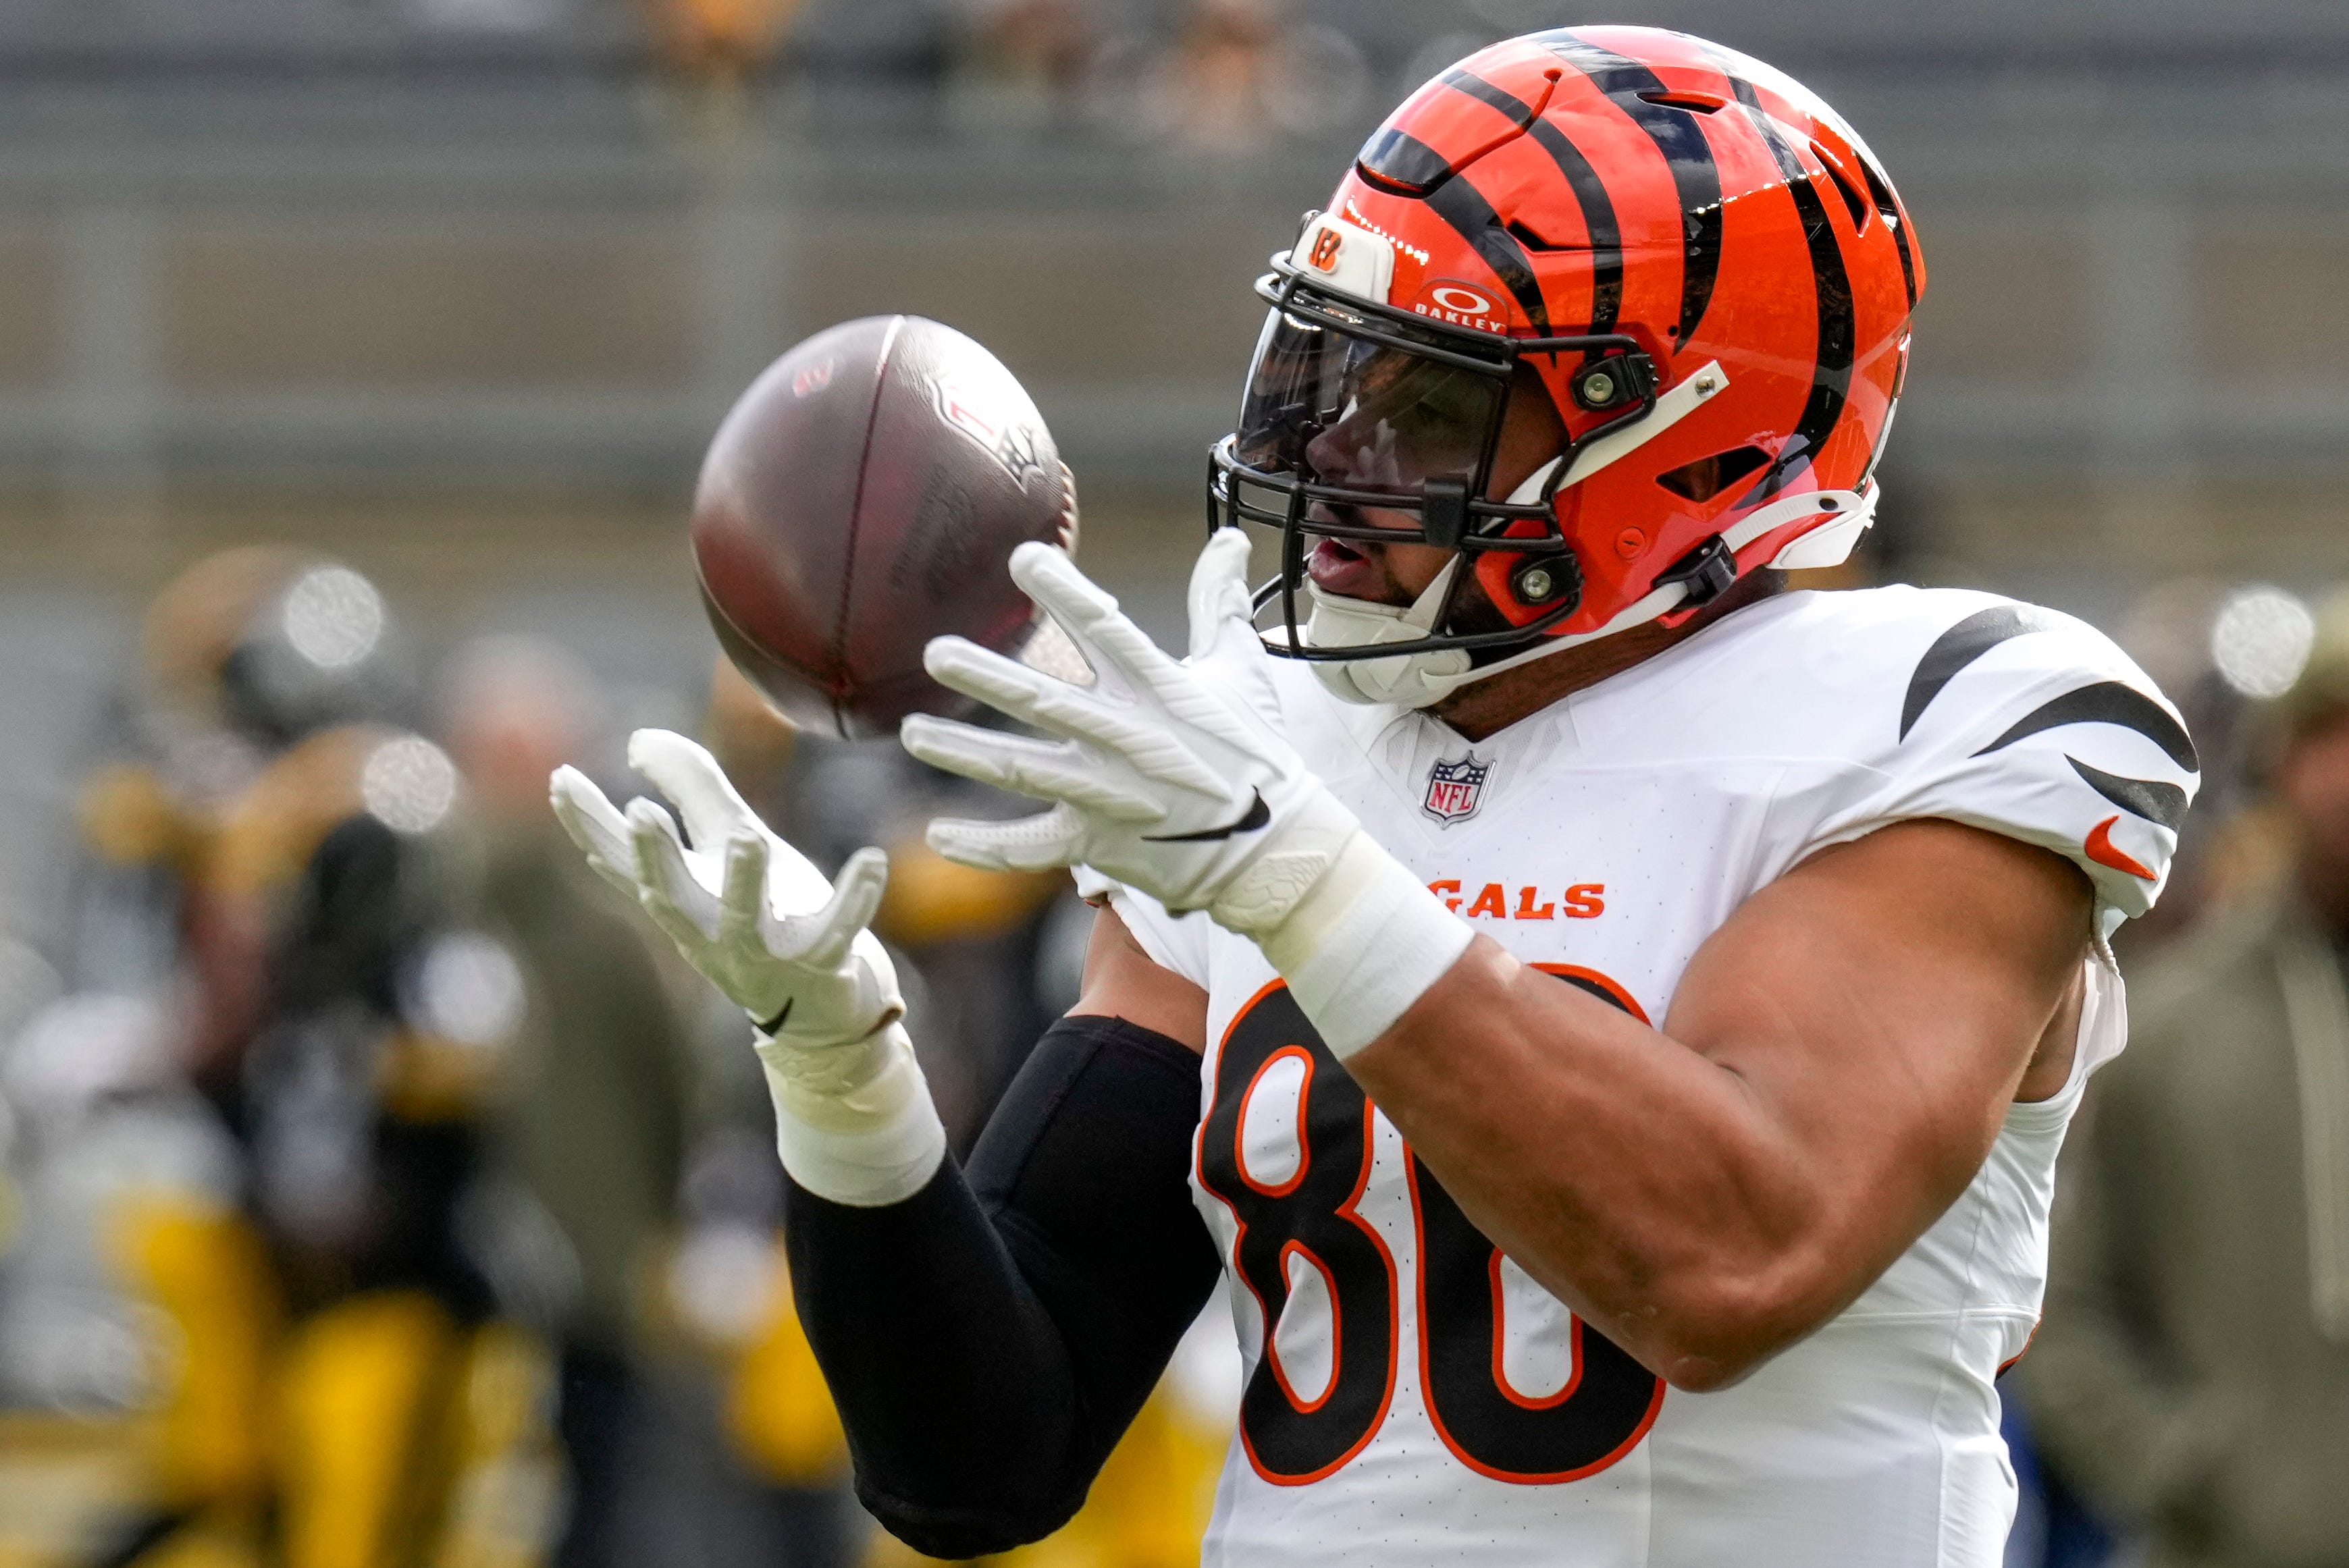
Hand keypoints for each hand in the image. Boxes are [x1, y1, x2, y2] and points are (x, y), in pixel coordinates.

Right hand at [549, 729, 900, 1046]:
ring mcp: (765, 953)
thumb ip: (689, 789)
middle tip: (640, 813)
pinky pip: (837, 933)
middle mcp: (711, 931)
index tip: (562, 779)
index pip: (622, 863)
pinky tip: (873, 860)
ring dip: (744, 881)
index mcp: (683, 900)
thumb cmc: (768, 916)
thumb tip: (640, 738)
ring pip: (746, 921)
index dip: (589, 824)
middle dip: (654, 858)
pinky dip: (855, 900)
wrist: (822, 1011)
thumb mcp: (727, 842)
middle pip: (670, 898)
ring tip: (746, 838)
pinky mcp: (820, 964)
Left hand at [900, 530, 1357, 934]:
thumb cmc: (1253, 754)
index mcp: (1161, 689)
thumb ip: (1220, 604)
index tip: (1021, 558)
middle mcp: (1128, 738)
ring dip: (964, 755)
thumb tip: (1229, 539)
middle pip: (1047, 702)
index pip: (1107, 631)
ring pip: (1023, 771)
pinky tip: (937, 835)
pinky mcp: (1098, 843)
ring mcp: (1109, 795)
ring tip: (911, 734)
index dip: (1065, 593)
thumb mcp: (1242, 672)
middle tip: (934, 652)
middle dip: (989, 678)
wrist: (1274, 851)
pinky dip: (985, 847)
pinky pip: (1031, 847)